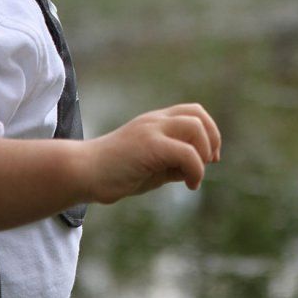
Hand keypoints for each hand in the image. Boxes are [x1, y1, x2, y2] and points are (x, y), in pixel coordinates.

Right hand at [85, 103, 220, 203]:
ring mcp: (151, 130)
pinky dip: (196, 170)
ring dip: (204, 152)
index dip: (209, 133)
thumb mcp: (152, 166)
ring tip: (193, 175)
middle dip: (212, 138)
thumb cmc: (115, 173)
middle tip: (209, 163)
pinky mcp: (149, 145)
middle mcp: (154, 120)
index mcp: (154, 122)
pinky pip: (187, 152)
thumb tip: (198, 167)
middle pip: (198, 113)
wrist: (84, 173)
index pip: (192, 112)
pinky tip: (188, 185)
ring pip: (196, 126)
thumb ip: (173, 162)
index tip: (209, 159)